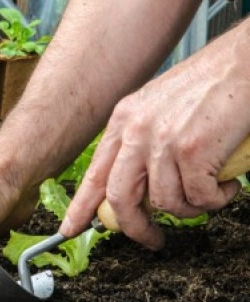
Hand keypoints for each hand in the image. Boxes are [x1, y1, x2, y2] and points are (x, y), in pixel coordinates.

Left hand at [60, 21, 249, 248]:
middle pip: (120, 197)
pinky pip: (199, 198)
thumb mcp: (159, 108)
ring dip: (191, 209)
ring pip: (166, 203)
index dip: (81, 206)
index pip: (95, 173)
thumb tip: (140, 187)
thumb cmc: (211, 85)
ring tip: (209, 193)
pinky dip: (217, 199)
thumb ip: (143, 143)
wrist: (245, 61)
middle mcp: (136, 130)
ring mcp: (163, 140)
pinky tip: (227, 183)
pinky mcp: (193, 150)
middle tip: (152, 240)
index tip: (70, 229)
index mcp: (123, 119)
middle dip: (135, 228)